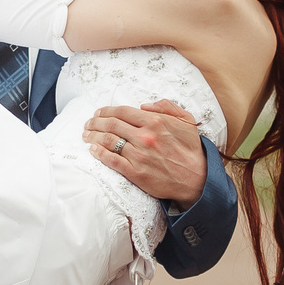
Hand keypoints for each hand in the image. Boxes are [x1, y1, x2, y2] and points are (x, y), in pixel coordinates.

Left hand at [85, 101, 204, 206]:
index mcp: (155, 122)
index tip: (99, 112)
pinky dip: (99, 153)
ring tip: (86, 135)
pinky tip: (93, 149)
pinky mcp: (135, 172)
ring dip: (93, 136)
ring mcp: (138, 155)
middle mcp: (144, 137)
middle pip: (111, 125)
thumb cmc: (191, 149)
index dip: (106, 111)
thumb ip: (166, 107)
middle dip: (95, 122)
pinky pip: (112, 161)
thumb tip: (144, 105)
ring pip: (108, 141)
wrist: (197, 179)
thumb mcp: (186, 121)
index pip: (122, 112)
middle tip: (88, 123)